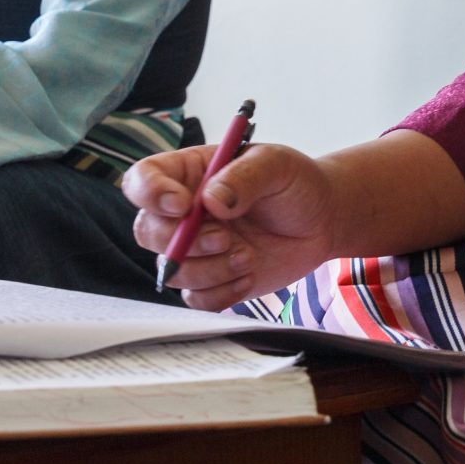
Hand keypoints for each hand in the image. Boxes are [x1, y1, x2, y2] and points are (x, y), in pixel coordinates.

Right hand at [125, 142, 345, 311]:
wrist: (321, 221)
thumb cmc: (295, 184)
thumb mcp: (276, 165)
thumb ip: (244, 177)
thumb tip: (211, 201)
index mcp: (188, 174)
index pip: (143, 180)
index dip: (150, 194)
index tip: (183, 205)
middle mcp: (183, 213)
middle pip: (148, 231)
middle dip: (184, 242)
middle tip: (225, 238)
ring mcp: (195, 249)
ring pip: (172, 270)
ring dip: (209, 270)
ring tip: (248, 256)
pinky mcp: (212, 279)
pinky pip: (196, 298)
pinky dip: (220, 293)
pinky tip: (249, 276)